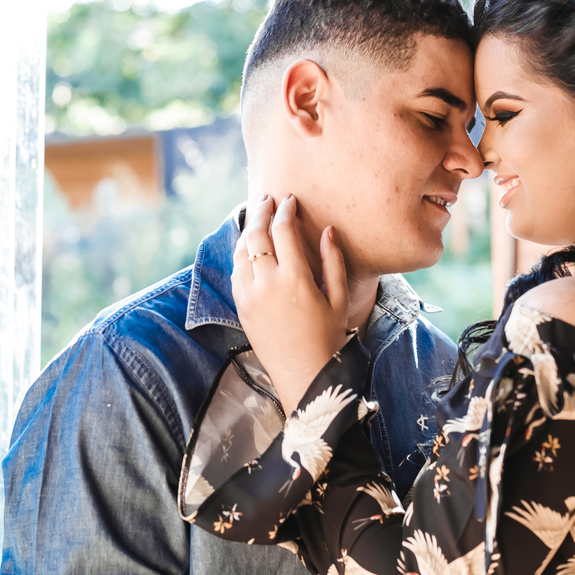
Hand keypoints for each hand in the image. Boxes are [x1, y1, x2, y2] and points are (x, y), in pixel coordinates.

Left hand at [232, 194, 348, 410]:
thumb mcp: (339, 298)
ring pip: (241, 251)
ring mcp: (250, 296)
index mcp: (295, 279)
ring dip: (248, 230)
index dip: (285, 210)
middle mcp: (267, 284)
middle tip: (267, 199)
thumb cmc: (328, 337)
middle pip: (256, 234)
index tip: (289, 200)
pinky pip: (235, 272)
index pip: (283, 230)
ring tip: (256, 218)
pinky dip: (241, 254)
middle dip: (261, 211)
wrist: (304, 375)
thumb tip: (328, 230)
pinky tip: (249, 248)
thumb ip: (333, 261)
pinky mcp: (241, 307)